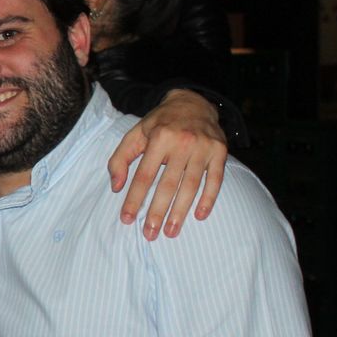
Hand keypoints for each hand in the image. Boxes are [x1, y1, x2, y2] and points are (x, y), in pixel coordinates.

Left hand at [107, 88, 227, 238]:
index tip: (127, 219)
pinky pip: (215, 179)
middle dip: (158, 212)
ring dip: (181, 211)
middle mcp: (182, 142)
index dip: (135, 198)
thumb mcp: (135, 134)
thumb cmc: (160, 124)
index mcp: (159, 138)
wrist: (193, 102)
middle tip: (150, 234)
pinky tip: (199, 215)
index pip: (144, 175)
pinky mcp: (220, 151)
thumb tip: (116, 186)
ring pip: (191, 185)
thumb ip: (121, 159)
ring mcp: (203, 147)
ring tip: (171, 231)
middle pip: (168, 184)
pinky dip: (208, 198)